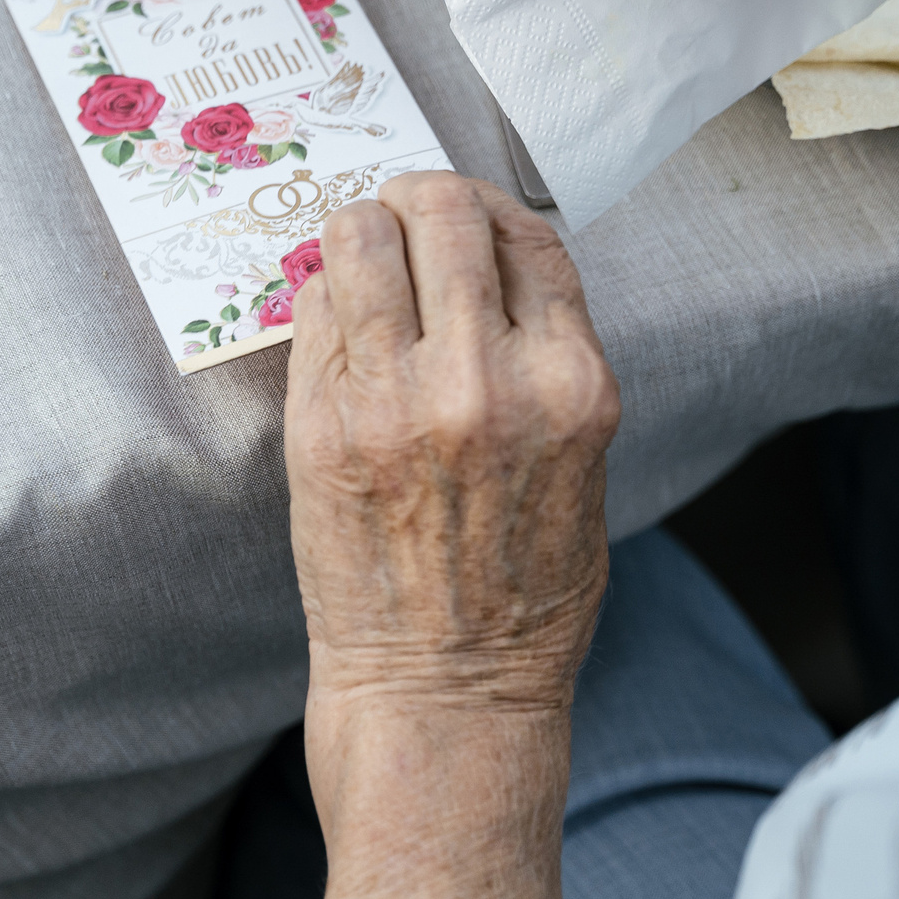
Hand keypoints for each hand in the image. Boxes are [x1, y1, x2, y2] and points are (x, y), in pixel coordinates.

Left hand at [285, 172, 620, 714]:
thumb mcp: (582, 467)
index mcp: (573, 386)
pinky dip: (324, 301)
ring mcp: (399, 401)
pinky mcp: (322, 427)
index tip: (462, 221)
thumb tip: (485, 270)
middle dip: (416, 203)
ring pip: (362, 235)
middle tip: (400, 226)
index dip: (488, 210)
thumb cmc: (522, 595)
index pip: (527, 236)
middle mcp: (490, 380)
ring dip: (358, 233)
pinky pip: (316, 310)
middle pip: (443, 210)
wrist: (448, 695)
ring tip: (359, 262)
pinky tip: (338, 334)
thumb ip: (546, 365)